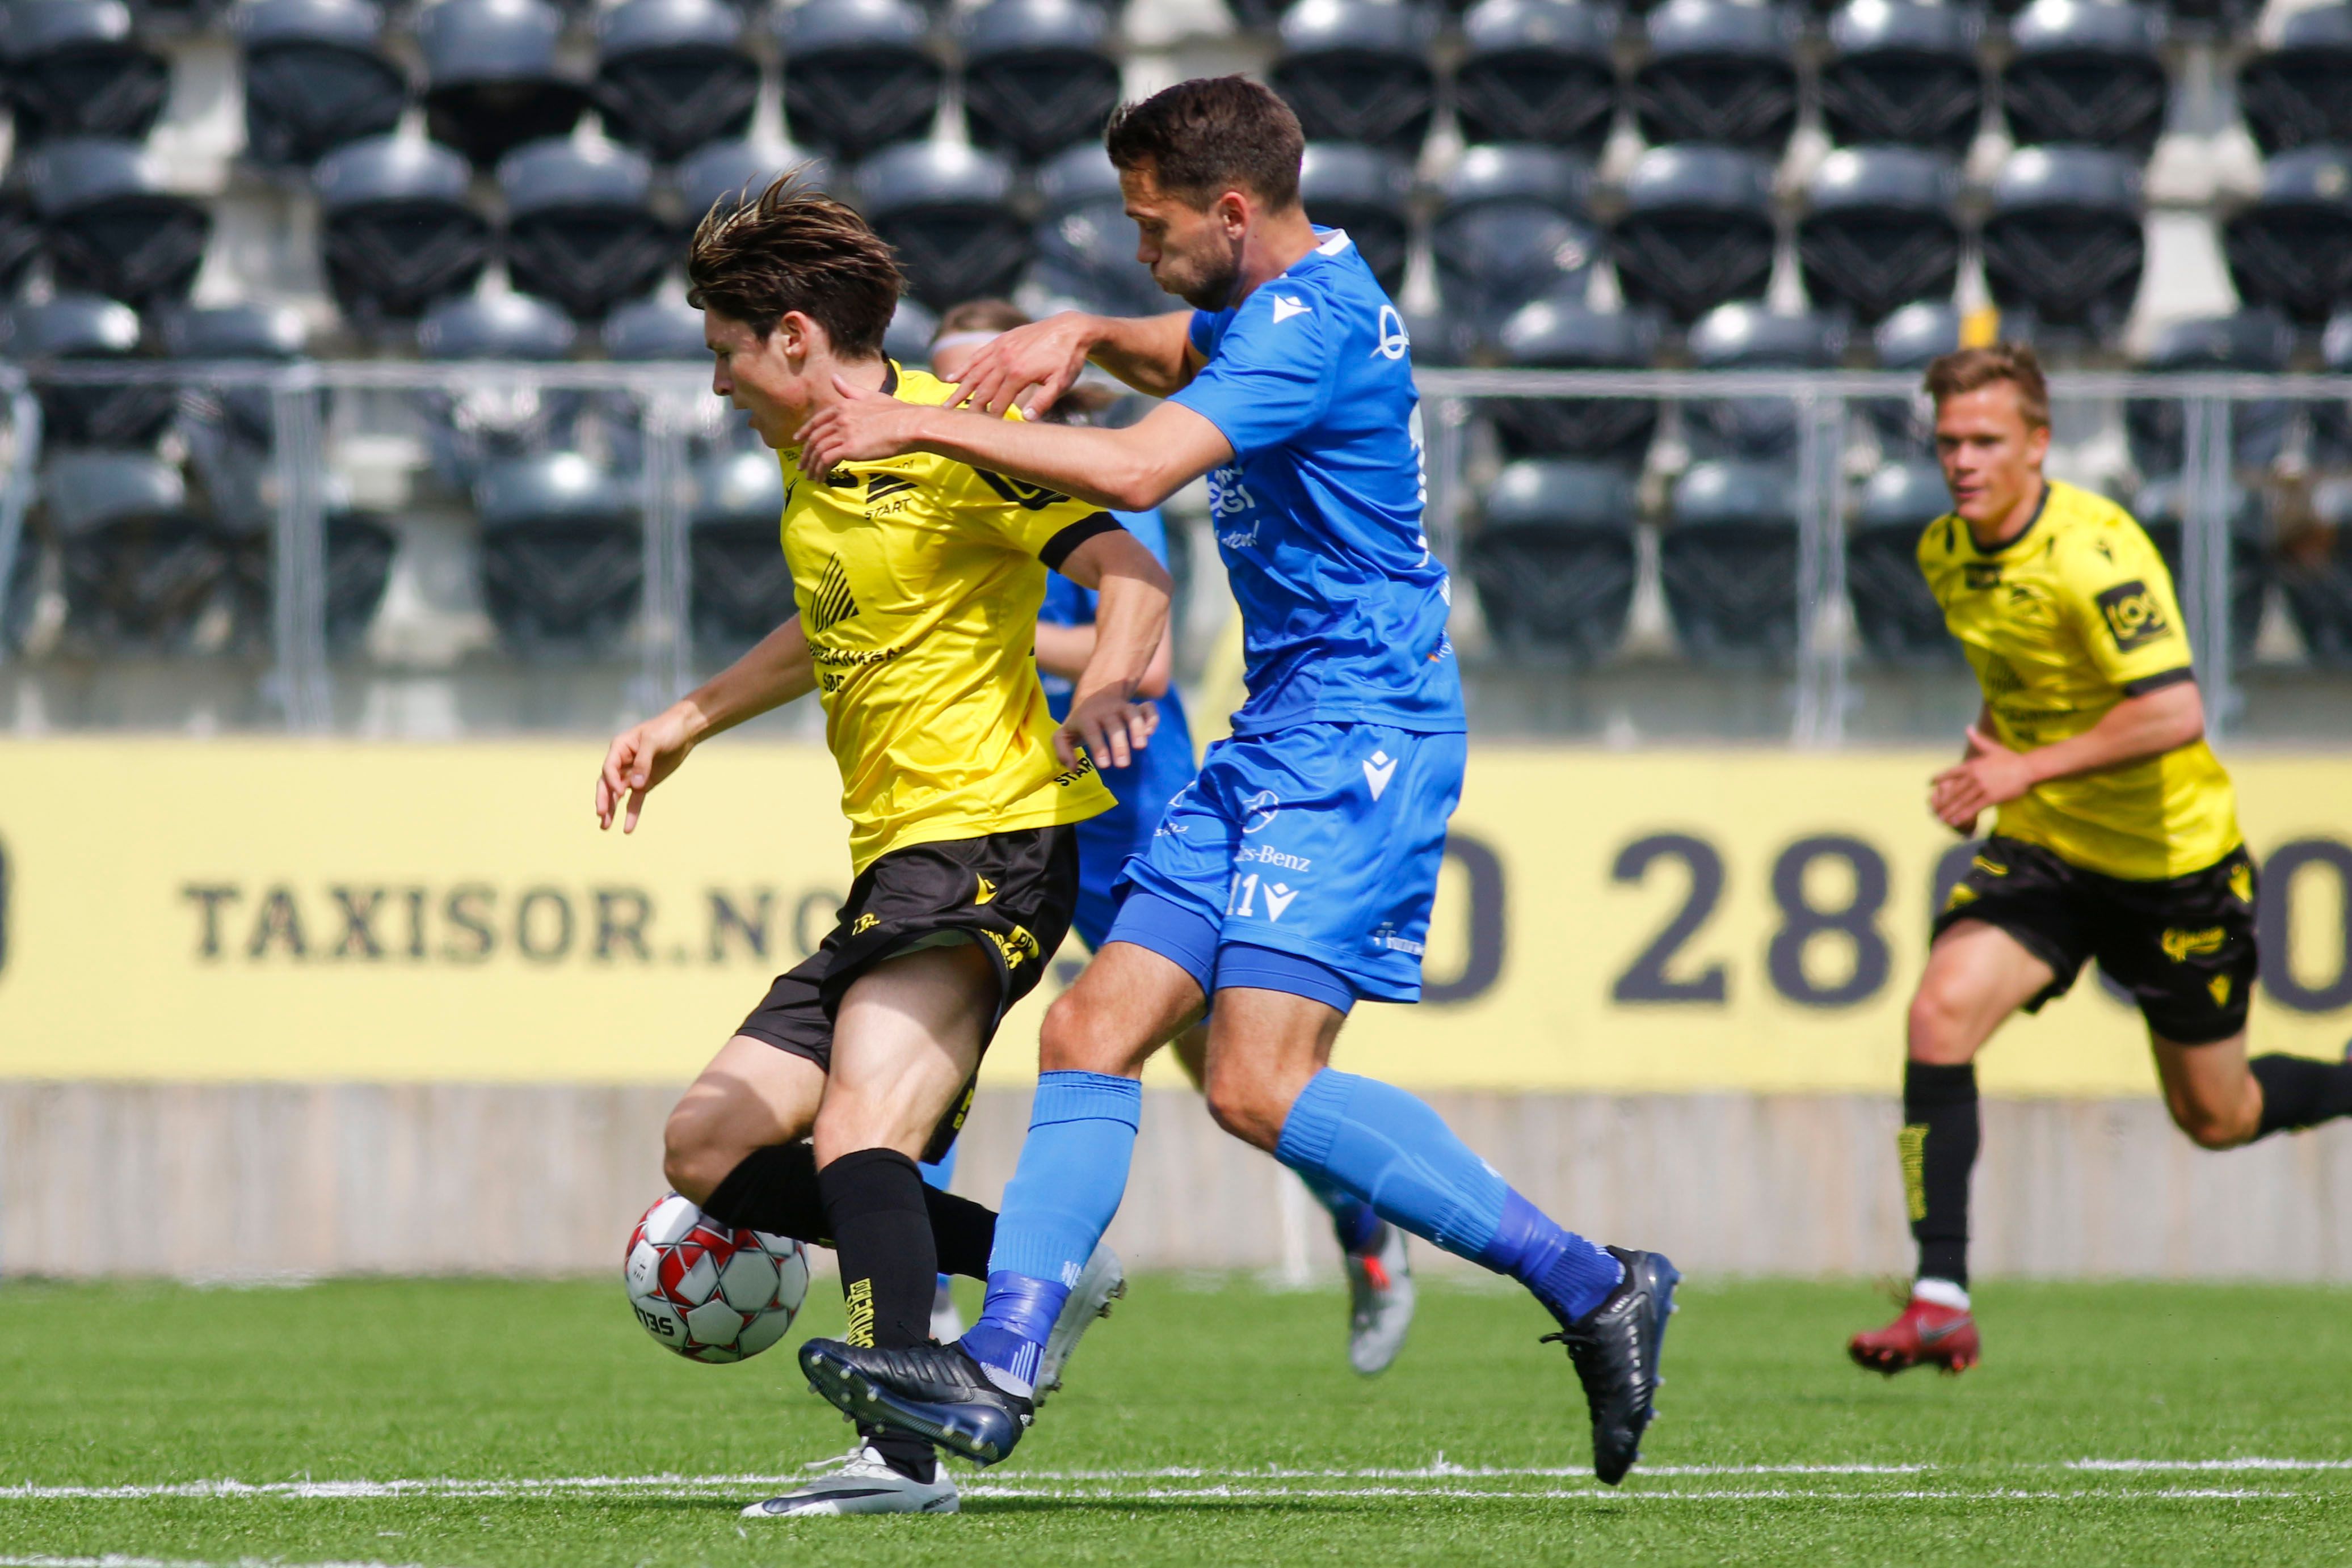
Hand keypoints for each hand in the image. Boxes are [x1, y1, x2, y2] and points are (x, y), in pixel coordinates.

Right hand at [595, 707, 698, 832]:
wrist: (684, 730)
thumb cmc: (666, 729)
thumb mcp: (653, 741)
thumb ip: (643, 762)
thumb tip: (635, 786)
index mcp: (619, 748)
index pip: (609, 767)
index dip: (611, 780)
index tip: (620, 791)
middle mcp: (622, 762)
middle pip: (608, 783)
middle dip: (604, 799)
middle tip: (601, 815)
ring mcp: (633, 774)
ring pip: (618, 795)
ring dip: (612, 810)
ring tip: (605, 828)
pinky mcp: (645, 783)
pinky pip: (635, 800)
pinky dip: (632, 813)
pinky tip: (628, 828)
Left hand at [796, 376, 933, 479]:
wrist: (908, 425)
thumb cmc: (896, 412)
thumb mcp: (870, 396)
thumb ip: (850, 390)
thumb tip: (834, 377)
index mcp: (843, 406)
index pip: (817, 420)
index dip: (805, 431)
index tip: (798, 441)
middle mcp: (839, 418)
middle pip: (814, 438)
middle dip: (806, 454)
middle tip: (802, 466)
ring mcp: (843, 433)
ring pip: (817, 451)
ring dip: (811, 465)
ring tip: (810, 477)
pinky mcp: (849, 448)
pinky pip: (826, 460)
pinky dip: (820, 470)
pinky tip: (821, 478)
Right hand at [946, 313, 1100, 418]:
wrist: (1071, 328)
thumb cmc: (1068, 359)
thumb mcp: (1061, 383)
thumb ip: (1043, 402)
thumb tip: (1026, 419)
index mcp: (1019, 373)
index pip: (999, 402)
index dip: (990, 417)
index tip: (979, 431)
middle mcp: (1005, 360)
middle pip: (981, 388)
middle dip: (967, 406)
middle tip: (951, 421)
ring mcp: (1001, 349)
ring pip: (975, 372)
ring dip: (959, 389)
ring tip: (946, 403)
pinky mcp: (1001, 341)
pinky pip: (978, 356)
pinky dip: (964, 367)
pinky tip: (952, 377)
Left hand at [1056, 689, 1157, 773]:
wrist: (1094, 695)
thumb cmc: (1079, 722)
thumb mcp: (1064, 734)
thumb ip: (1063, 751)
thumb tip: (1073, 769)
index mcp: (1086, 717)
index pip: (1092, 731)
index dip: (1098, 747)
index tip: (1104, 765)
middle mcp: (1105, 711)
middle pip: (1114, 725)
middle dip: (1119, 744)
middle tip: (1123, 764)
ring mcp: (1122, 707)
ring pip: (1132, 713)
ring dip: (1137, 728)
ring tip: (1140, 747)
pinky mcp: (1137, 707)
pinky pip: (1148, 708)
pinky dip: (1152, 718)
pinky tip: (1150, 732)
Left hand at [1928, 724, 2036, 831]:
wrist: (2027, 768)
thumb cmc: (2010, 758)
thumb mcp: (1992, 748)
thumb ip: (1978, 740)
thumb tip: (1968, 727)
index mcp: (1973, 765)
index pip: (1952, 772)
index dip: (1940, 778)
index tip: (1930, 783)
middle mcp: (1974, 776)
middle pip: (1954, 791)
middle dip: (1943, 801)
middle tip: (1932, 809)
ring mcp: (1982, 787)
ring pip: (1962, 801)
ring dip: (1950, 811)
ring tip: (1940, 818)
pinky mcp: (1991, 797)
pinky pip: (1974, 808)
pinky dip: (1963, 815)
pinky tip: (1955, 821)